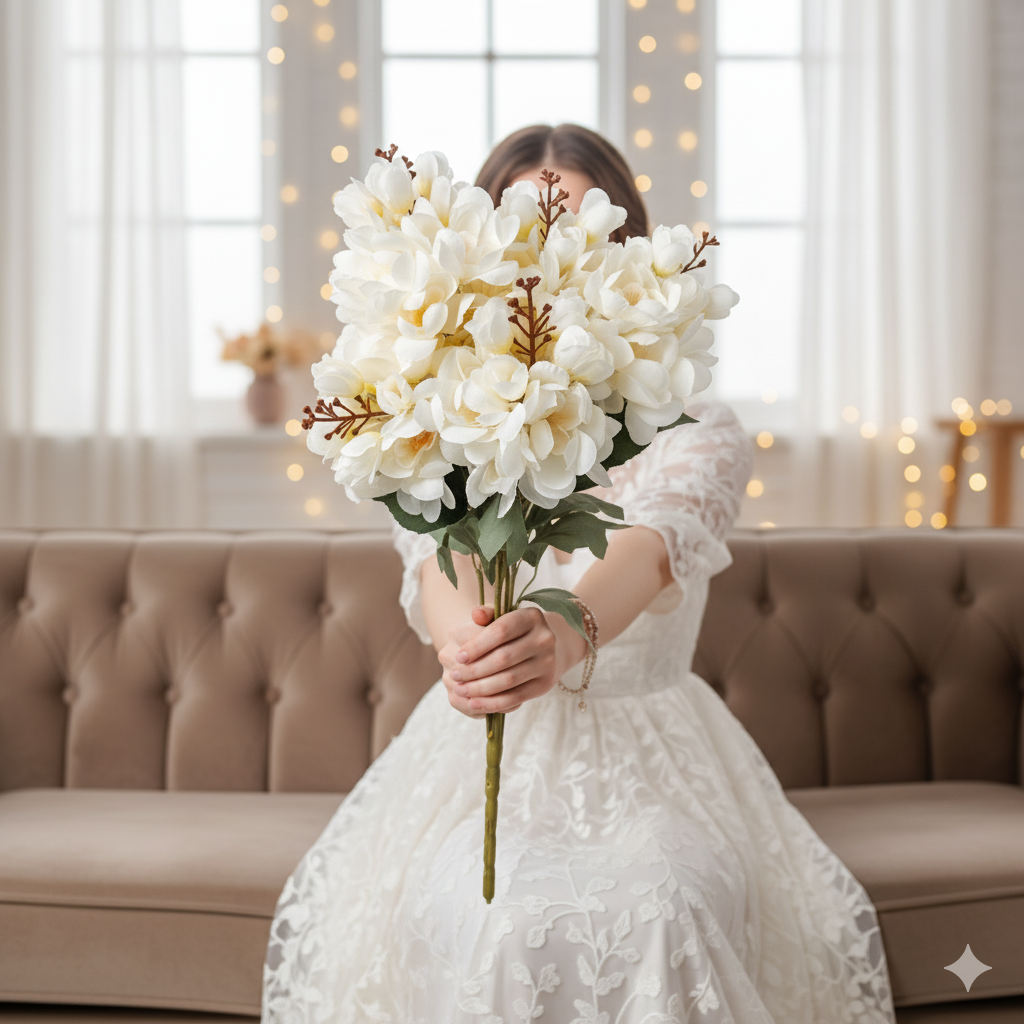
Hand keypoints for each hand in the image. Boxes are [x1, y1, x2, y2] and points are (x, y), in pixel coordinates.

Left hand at [438, 604, 586, 717]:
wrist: (549, 647)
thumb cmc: (516, 631)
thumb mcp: (503, 617)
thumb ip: (487, 614)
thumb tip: (476, 614)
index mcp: (531, 617)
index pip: (500, 631)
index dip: (477, 646)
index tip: (459, 657)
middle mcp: (544, 639)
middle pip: (503, 658)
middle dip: (475, 669)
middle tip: (454, 675)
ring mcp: (547, 663)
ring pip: (508, 680)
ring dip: (480, 688)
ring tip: (461, 689)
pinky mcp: (544, 684)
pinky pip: (515, 697)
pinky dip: (493, 703)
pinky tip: (474, 703)